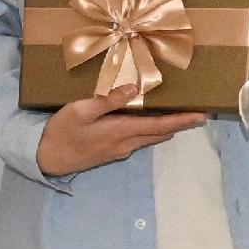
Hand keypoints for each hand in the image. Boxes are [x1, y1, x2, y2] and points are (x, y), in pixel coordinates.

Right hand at [35, 90, 204, 177]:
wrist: (47, 159)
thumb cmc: (61, 132)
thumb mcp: (81, 110)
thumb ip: (108, 100)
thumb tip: (135, 89)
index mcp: (121, 131)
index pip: (160, 125)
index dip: (182, 120)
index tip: (201, 115)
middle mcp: (126, 143)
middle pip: (160, 133)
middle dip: (179, 123)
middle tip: (196, 113)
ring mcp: (119, 150)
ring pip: (150, 137)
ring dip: (165, 127)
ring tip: (177, 114)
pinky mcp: (112, 152)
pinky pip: (138, 140)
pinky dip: (149, 130)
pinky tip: (147, 121)